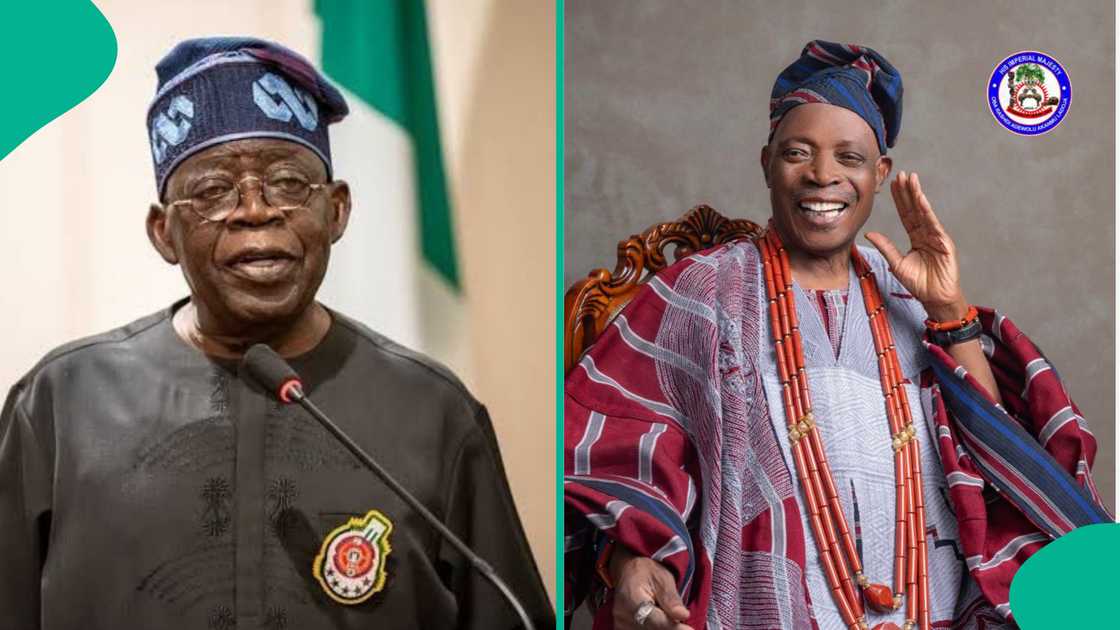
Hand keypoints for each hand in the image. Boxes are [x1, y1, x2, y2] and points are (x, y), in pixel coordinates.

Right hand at [609, 546, 693, 629]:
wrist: (627, 571)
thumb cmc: (645, 572)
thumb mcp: (662, 577)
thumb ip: (671, 598)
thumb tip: (682, 615)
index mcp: (631, 599)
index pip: (655, 620)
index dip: (674, 628)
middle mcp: (622, 615)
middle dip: (671, 628)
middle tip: (685, 625)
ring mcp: (621, 624)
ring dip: (664, 628)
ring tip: (672, 618)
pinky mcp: (623, 629)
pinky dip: (656, 628)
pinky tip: (663, 623)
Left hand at [865, 171, 968, 320]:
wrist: (934, 297)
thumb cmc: (919, 283)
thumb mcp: (896, 264)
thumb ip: (886, 247)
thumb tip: (870, 233)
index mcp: (916, 237)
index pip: (905, 214)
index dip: (899, 200)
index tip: (892, 184)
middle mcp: (926, 233)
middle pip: (914, 209)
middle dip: (907, 191)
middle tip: (900, 174)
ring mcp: (936, 236)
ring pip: (924, 212)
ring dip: (917, 195)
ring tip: (911, 179)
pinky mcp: (944, 243)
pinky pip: (933, 224)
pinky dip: (927, 211)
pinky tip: (921, 199)